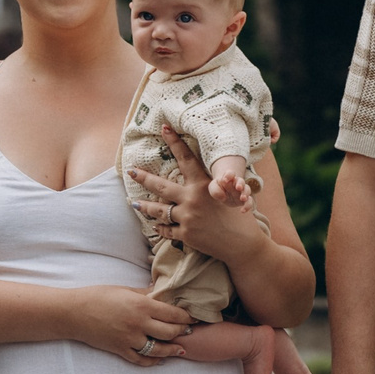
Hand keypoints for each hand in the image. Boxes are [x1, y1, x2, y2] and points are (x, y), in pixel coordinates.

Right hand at [77, 287, 192, 365]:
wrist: (73, 313)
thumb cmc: (98, 296)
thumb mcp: (125, 289)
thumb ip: (146, 293)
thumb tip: (163, 292)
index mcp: (141, 305)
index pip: (173, 313)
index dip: (186, 317)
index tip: (194, 317)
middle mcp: (138, 323)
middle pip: (170, 332)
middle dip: (182, 332)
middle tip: (189, 331)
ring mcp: (129, 339)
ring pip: (159, 349)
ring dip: (172, 350)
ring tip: (180, 349)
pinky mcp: (120, 350)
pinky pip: (141, 360)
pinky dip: (152, 361)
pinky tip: (160, 359)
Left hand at [128, 126, 264, 263]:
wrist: (243, 244)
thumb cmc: (239, 217)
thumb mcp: (229, 194)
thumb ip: (214, 185)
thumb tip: (204, 174)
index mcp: (204, 185)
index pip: (186, 158)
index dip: (174, 142)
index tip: (164, 129)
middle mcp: (192, 199)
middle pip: (160, 185)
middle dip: (143, 177)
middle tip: (131, 171)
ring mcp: (187, 217)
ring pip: (157, 209)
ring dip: (144, 206)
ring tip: (135, 203)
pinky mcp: (185, 234)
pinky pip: (166, 229)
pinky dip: (160, 228)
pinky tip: (155, 225)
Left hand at [208, 157, 249, 207]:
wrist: (225, 194)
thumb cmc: (219, 188)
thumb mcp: (213, 187)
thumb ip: (215, 190)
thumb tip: (223, 197)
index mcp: (229, 178)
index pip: (231, 173)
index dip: (229, 175)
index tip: (224, 180)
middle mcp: (237, 183)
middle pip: (241, 181)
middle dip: (240, 183)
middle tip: (238, 187)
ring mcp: (242, 191)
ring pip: (247, 189)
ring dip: (245, 193)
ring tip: (242, 198)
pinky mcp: (245, 199)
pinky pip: (249, 201)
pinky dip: (248, 205)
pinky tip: (243, 211)